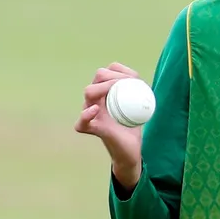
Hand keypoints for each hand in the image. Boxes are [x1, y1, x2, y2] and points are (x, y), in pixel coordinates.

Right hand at [75, 63, 144, 186]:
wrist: (132, 148)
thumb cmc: (133, 124)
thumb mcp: (138, 103)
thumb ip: (136, 88)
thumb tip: (134, 77)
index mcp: (104, 92)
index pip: (105, 73)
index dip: (117, 71)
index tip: (134, 78)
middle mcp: (95, 100)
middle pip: (97, 78)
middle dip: (111, 76)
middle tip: (126, 83)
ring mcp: (92, 113)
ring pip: (89, 93)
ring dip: (103, 88)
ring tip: (114, 90)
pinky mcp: (92, 128)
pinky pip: (81, 122)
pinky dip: (86, 114)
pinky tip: (96, 109)